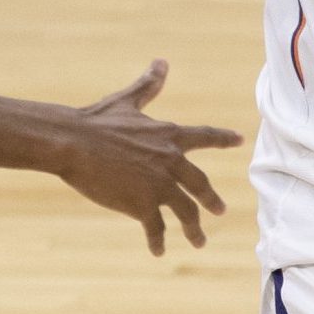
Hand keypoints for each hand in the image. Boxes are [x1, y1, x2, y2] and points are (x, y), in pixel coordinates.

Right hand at [55, 60, 245, 254]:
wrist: (73, 142)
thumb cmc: (95, 120)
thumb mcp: (127, 101)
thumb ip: (148, 86)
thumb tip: (162, 62)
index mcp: (167, 135)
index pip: (204, 137)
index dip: (223, 138)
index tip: (240, 139)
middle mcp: (170, 160)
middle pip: (200, 184)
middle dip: (211, 200)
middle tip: (220, 211)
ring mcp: (159, 185)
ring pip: (186, 211)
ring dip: (193, 228)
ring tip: (199, 241)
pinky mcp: (143, 205)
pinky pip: (157, 228)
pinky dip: (158, 240)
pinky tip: (159, 251)